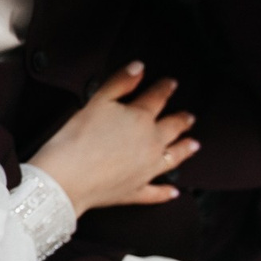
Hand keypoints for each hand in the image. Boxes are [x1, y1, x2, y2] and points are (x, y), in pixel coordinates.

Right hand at [29, 63, 199, 215]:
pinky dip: (166, 192)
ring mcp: (146, 169)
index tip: (171, 84)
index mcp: (140, 119)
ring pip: (173, 157)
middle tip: (188, 116)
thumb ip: (120, 83)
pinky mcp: (136, 191)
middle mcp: (151, 144)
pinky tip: (172, 191)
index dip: (165, 88)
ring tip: (193, 145)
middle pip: (172, 128)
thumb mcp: (97, 102)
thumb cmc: (77, 141)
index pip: (158, 98)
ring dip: (184, 150)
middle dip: (182, 120)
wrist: (67, 179)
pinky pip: (156, 192)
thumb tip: (138, 68)